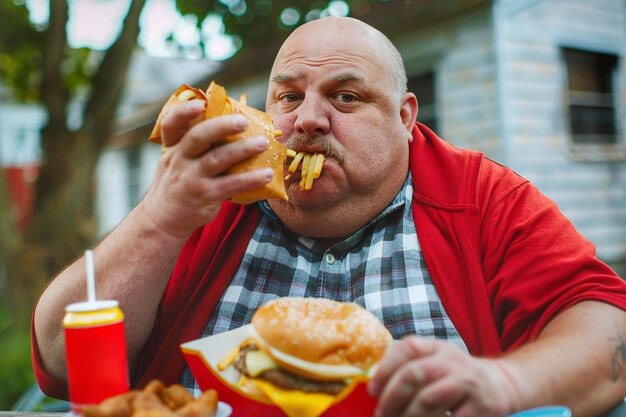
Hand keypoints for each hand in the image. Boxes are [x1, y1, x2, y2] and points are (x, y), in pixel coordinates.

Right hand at [139, 99, 273, 237]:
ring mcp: (191, 178)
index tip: (200, 103)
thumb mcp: (177, 160)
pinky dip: (250, 179)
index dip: (183, 112)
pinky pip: (231, 185)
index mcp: (172, 146)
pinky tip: (267, 174)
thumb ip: (196, 143)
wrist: (164, 217)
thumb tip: (233, 121)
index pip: (171, 124)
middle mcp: (179, 160)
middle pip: (198, 138)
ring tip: (263, 143)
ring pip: (217, 159)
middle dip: (222, 126)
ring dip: (243, 149)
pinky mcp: (205, 195)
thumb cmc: (179, 181)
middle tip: (244, 120)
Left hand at [368, 336, 516, 416]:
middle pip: (414, 374)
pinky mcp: (480, 407)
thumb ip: (409, 364)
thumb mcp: (436, 359)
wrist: (500, 384)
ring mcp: (467, 383)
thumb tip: (375, 385)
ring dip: (407, 416)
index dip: (385, 369)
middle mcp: (451, 361)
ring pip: (429, 399)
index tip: (372, 391)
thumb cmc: (455, 375)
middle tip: (381, 415)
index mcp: (436, 347)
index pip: (407, 349)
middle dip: (392, 397)